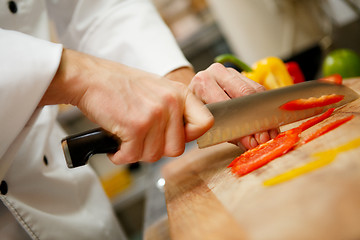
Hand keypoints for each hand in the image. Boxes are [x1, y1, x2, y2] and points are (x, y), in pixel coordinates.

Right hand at [39, 49, 213, 163]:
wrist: (91, 78)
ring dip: (136, 152)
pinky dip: (120, 155)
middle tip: (141, 138)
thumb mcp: (158, 90)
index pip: (205, 124)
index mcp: (180, 94)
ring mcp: (155, 115)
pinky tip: (116, 142)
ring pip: (153, 155)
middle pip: (176, 149)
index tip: (173, 137)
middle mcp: (171, 103)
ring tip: (126, 136)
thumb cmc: (121, 86)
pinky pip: (133, 156)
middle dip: (156, 149)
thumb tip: (186, 137)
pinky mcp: (136, 126)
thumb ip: (175, 111)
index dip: (190, 136)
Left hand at [188, 63, 277, 149]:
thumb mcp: (205, 123)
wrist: (191, 95)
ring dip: (264, 112)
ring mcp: (228, 72)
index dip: (240, 122)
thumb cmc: (197, 112)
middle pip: (244, 94)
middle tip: (264, 136)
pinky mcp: (240, 74)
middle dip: (256, 118)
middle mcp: (215, 73)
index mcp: (201, 84)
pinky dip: (264, 105)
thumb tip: (251, 143)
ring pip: (254, 90)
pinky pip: (258, 88)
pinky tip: (268, 119)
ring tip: (269, 130)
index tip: (252, 139)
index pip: (225, 103)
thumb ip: (228, 133)